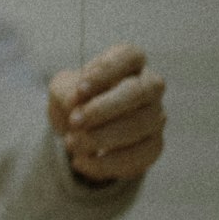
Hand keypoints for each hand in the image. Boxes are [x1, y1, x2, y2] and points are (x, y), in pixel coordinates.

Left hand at [48, 42, 165, 184]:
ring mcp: (156, 116)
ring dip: (102, 137)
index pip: (130, 56)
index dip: (107, 71)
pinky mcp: (153, 146)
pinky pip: (138, 156)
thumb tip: (77, 102)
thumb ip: (68, 91)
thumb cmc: (75, 98)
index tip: (80, 89)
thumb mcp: (62, 89)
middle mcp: (149, 86)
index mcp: (130, 62)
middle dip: (104, 108)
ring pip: (140, 126)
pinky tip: (80, 161)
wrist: (79, 129)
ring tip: (71, 143)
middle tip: (75, 121)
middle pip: (138, 91)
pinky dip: (106, 163)